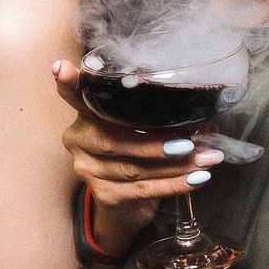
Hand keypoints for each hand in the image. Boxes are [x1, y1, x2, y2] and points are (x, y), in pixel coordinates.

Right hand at [51, 60, 223, 257]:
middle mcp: (79, 140)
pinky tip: (196, 178)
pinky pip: (143, 190)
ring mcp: (89, 170)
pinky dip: (174, 184)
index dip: (69, 83)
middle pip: (113, 140)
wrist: (127, 201)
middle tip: (190, 141)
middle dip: (156, 142)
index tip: (62, 67)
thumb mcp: (138, 127)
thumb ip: (153, 116)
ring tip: (206, 158)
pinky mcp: (106, 195)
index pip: (74, 96)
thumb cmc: (136, 151)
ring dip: (176, 165)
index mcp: (85, 114)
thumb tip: (200, 117)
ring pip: (133, 168)